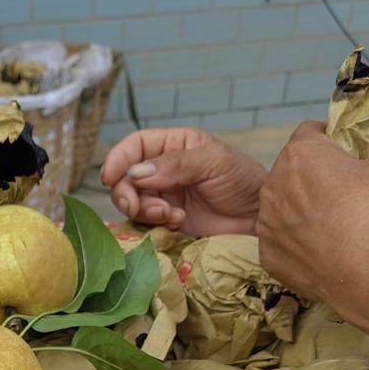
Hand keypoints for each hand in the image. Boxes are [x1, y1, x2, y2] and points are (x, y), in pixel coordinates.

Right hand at [101, 127, 266, 236]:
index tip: (110, 177)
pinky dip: (154, 225)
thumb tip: (135, 173)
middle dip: (126, 193)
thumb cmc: (243, 182)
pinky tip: (177, 222)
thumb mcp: (213, 162)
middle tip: (136, 207)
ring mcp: (165, 197)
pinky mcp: (167, 222)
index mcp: (175, 145)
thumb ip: (175, 165)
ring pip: (133, 202)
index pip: (136, 146)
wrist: (258, 219)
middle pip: (126, 178)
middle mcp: (165, 170)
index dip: (118, 159)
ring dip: (144, 210)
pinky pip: (145, 223)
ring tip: (169, 215)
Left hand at [257, 121, 368, 344]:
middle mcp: (274, 188)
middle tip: (337, 191)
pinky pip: (281, 242)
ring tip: (329, 224)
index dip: (326, 140)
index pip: (308, 134)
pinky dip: (297, 243)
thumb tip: (368, 164)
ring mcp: (268, 226)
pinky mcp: (269, 258)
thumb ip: (367, 159)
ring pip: (281, 209)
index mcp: (300, 156)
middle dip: (310, 178)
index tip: (338, 149)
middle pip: (289, 173)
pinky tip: (320, 249)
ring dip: (299, 211)